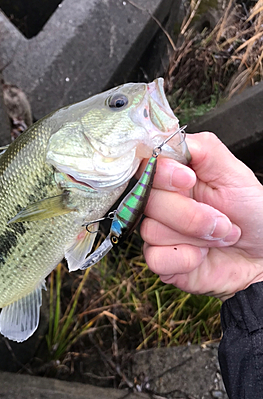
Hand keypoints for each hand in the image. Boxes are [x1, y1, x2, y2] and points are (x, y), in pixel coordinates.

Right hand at [139, 132, 262, 299]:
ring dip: (195, 237)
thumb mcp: (236, 175)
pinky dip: (185, 259)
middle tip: (221, 220)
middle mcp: (163, 203)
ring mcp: (159, 232)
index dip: (163, 174)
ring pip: (151, 230)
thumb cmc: (253, 216)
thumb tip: (170, 138)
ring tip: (217, 238)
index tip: (189, 180)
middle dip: (190, 214)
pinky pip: (156, 258)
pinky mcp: (161, 260)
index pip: (147, 166)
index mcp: (176, 177)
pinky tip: (201, 256)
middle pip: (147, 199)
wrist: (262, 257)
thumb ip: (205, 150)